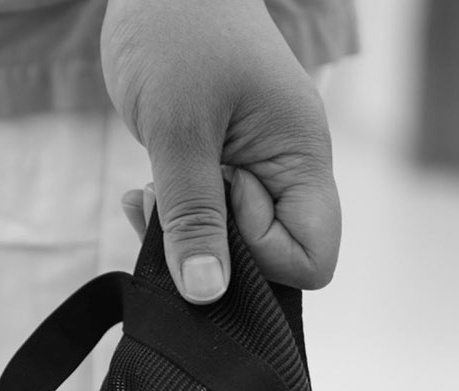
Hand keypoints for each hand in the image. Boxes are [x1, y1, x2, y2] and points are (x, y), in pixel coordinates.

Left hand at [101, 0, 340, 302]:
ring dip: (186, 235)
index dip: (262, 259)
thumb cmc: (177, 29)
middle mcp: (288, 172)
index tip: (219, 201)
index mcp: (302, 157)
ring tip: (151, 193)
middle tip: (169, 201)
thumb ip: (192, 216)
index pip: (313, 259)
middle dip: (216, 249)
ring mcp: (256, 173)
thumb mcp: (178, 129)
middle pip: (274, 261)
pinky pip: (208, 224)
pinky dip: (173, 219)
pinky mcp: (222, 172)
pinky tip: (145, 191)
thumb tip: (207, 293)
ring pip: (234, 248)